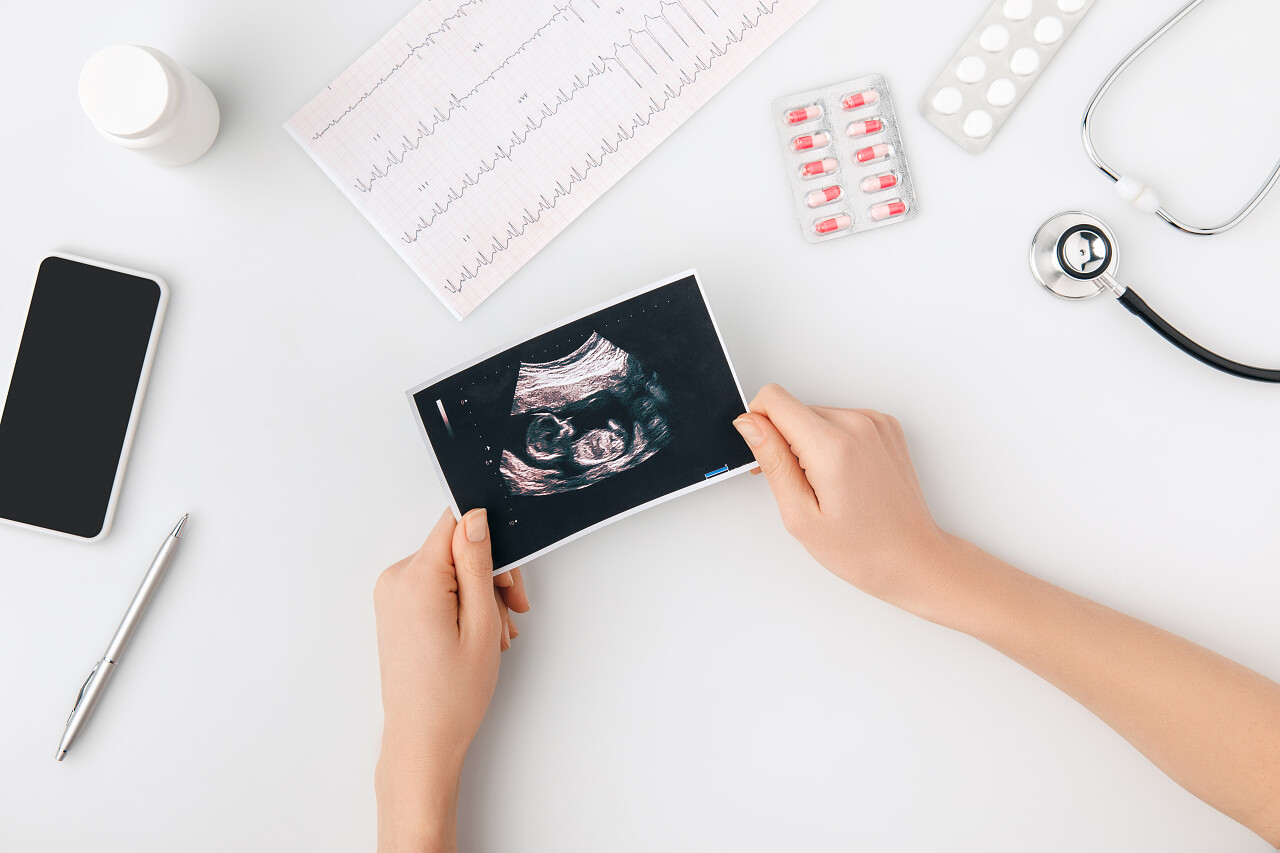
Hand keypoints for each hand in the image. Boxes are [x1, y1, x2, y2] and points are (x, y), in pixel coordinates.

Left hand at [373, 508, 529, 852]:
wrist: (421, 741)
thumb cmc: (451, 695)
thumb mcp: (481, 623)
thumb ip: (476, 564)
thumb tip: (476, 518)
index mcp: (416, 579)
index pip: (456, 524)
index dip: (490, 543)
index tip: (507, 579)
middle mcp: (396, 580)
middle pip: (455, 547)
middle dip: (490, 575)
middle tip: (513, 611)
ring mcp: (391, 595)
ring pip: (449, 569)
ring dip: (480, 594)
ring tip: (496, 634)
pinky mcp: (395, 608)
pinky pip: (435, 586)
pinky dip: (460, 603)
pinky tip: (477, 633)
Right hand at [732, 384, 956, 619]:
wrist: (913, 557)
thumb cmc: (862, 548)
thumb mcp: (800, 514)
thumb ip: (772, 460)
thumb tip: (750, 423)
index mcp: (833, 446)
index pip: (773, 399)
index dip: (759, 425)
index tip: (769, 459)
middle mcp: (858, 424)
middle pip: (794, 409)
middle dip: (785, 442)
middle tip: (801, 487)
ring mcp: (876, 422)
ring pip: (816, 415)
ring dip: (810, 444)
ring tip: (827, 486)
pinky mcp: (886, 426)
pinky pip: (841, 421)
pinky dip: (834, 443)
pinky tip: (844, 477)